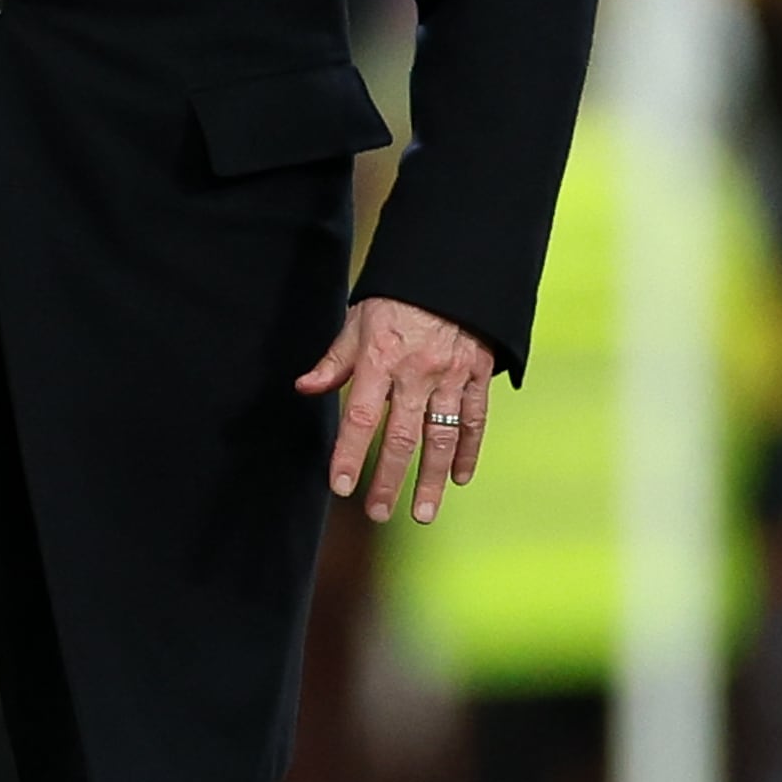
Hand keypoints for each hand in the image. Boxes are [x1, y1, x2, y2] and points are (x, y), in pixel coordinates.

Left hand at [297, 296, 495, 524]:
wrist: (450, 269)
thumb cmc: (396, 298)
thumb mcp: (356, 322)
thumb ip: (334, 361)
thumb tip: (305, 388)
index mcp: (380, 359)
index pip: (360, 417)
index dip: (350, 454)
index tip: (341, 485)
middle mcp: (416, 372)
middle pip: (401, 437)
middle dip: (388, 480)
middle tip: (377, 512)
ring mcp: (450, 376)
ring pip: (441, 437)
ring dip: (430, 479)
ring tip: (421, 512)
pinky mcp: (477, 375)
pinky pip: (474, 420)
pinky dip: (468, 451)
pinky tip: (459, 478)